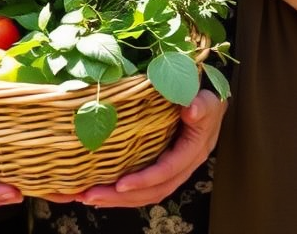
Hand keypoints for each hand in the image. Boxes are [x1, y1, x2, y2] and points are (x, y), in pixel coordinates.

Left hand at [43, 90, 225, 207]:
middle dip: (122, 197)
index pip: (167, 171)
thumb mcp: (206, 99)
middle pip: (153, 191)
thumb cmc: (204, 98)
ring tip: (87, 197)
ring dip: (117, 199)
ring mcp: (172, 170)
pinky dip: (122, 192)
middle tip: (90, 196)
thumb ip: (201, 105)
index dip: (145, 179)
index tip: (120, 184)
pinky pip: (143, 186)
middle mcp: (183, 166)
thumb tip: (191, 110)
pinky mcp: (162, 167)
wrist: (209, 103)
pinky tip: (100, 191)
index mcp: (193, 151)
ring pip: (146, 193)